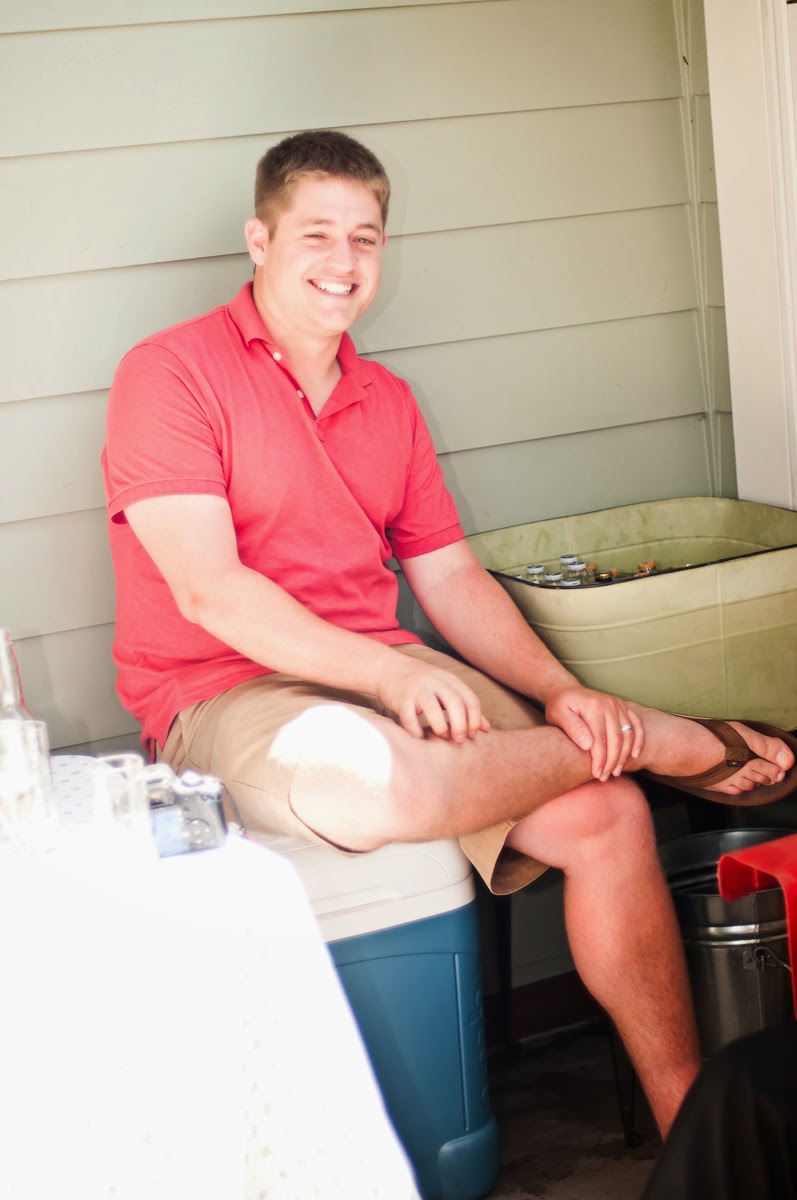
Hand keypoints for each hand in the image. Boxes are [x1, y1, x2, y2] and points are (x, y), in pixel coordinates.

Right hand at [375, 655, 489, 742]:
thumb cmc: (422, 683)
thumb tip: (486, 729)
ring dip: (440, 726)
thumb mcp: (446, 688)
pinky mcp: (401, 699)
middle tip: (459, 740)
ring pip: (432, 708)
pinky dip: (416, 731)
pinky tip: (420, 738)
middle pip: (455, 702)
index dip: (474, 720)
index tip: (471, 735)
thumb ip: (466, 706)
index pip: (470, 700)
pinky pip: (409, 718)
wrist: (388, 668)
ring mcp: (418, 690)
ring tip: (441, 737)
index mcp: (450, 681)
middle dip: (461, 724)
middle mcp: (436, 683)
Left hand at [544, 685, 643, 780]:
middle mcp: (609, 704)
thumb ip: (573, 728)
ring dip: (624, 755)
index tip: (597, 774)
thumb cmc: (560, 706)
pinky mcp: (623, 707)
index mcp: (594, 707)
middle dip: (612, 761)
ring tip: (616, 771)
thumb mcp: (558, 715)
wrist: (566, 690)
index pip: (600, 739)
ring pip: (628, 734)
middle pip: (616, 739)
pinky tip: (634, 755)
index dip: (600, 760)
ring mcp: (618, 705)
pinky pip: (637, 724)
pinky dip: (638, 740)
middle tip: (605, 776)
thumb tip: (588, 745)